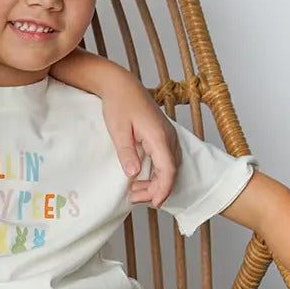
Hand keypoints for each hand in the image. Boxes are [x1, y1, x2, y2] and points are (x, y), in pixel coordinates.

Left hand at [101, 87, 180, 208]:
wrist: (122, 85)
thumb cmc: (119, 104)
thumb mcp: (118, 130)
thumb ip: (127, 152)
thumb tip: (133, 174)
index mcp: (159, 137)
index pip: (168, 170)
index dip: (162, 189)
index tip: (154, 203)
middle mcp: (169, 137)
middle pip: (171, 171)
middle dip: (156, 190)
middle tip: (133, 198)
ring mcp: (169, 136)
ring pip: (170, 167)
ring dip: (156, 182)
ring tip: (135, 191)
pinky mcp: (164, 136)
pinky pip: (166, 160)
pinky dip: (157, 173)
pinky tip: (142, 178)